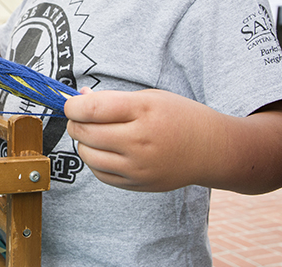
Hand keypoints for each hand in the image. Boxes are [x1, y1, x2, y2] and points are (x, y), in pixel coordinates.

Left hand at [65, 88, 222, 191]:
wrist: (211, 149)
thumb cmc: (178, 117)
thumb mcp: (148, 97)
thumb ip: (111, 99)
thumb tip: (76, 100)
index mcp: (143, 111)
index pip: (91, 109)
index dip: (72, 106)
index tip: (71, 104)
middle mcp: (139, 141)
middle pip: (85, 132)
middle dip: (75, 122)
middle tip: (81, 117)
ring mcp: (138, 166)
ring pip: (87, 155)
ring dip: (83, 142)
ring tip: (95, 133)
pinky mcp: (137, 184)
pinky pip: (99, 173)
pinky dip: (95, 160)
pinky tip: (106, 150)